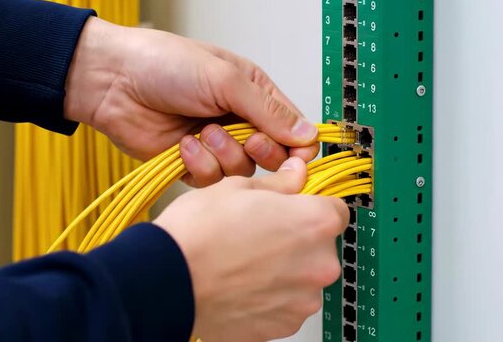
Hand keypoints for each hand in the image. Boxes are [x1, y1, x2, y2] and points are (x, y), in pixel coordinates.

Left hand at [64, 17, 318, 186]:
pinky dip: (199, 165)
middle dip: (261, 152)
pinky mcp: (192, 165)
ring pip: (242, 172)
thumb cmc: (165, 65)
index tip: (293, 155)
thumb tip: (308, 134)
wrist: (113, 82)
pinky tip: (183, 145)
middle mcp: (239, 122)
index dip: (297, 147)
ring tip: (202, 133)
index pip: (294, 130)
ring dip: (224, 155)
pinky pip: (211, 181)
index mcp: (254, 95)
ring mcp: (216, 145)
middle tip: (248, 140)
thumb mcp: (225, 80)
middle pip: (273, 157)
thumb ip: (268, 111)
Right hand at [154, 157, 348, 340]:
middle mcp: (319, 265)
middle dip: (296, 240)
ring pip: (302, 278)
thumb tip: (295, 175)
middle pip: (320, 247)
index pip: (336, 209)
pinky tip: (241, 284)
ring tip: (245, 262)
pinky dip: (270, 296)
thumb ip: (280, 184)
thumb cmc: (198, 234)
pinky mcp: (282, 326)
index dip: (312, 206)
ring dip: (284, 271)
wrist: (166, 280)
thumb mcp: (238, 188)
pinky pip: (285, 305)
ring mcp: (302, 301)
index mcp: (314, 223)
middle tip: (260, 235)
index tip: (295, 209)